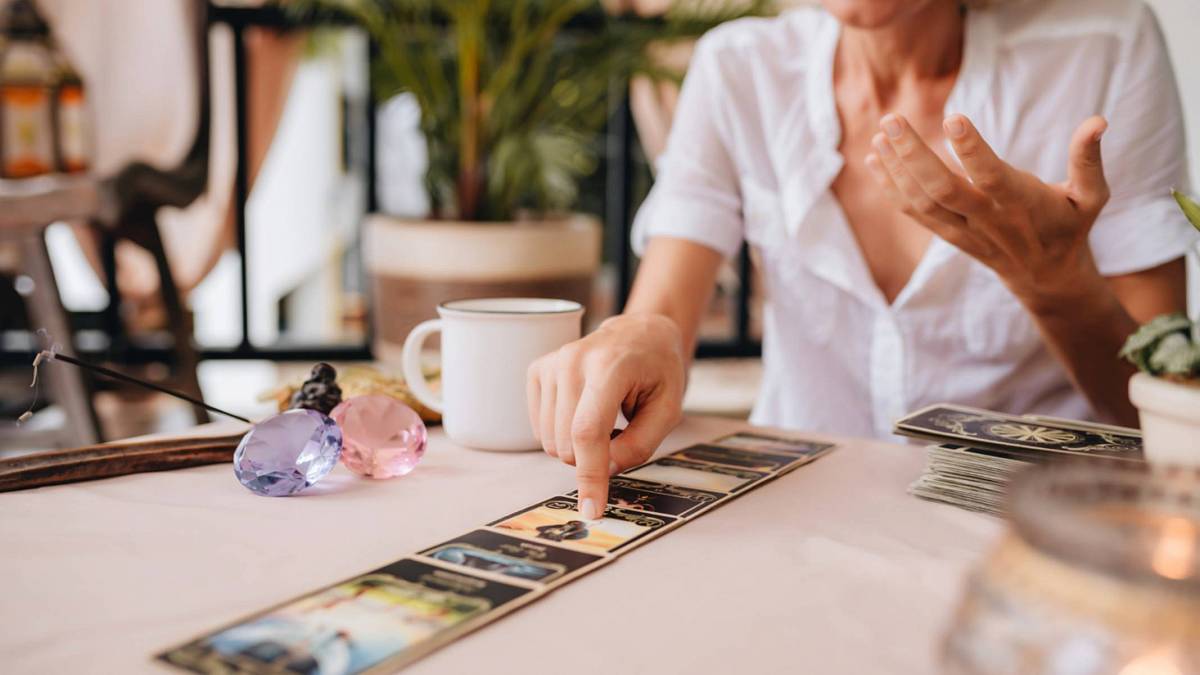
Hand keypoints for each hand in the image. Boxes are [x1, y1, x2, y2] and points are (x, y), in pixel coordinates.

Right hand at [527, 313, 685, 518]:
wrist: (639, 333)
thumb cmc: (658, 372)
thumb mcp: (668, 410)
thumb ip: (639, 444)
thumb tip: (603, 470)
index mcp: (610, 366)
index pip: (588, 432)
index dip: (589, 476)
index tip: (592, 510)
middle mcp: (572, 360)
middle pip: (566, 443)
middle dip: (592, 458)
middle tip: (620, 433)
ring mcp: (551, 363)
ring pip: (549, 441)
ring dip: (578, 445)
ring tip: (604, 418)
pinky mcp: (537, 370)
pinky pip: (539, 428)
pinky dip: (563, 432)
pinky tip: (584, 411)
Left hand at [864, 113, 1110, 304]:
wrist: (1046, 278)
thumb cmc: (1069, 227)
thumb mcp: (1091, 197)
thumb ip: (1089, 161)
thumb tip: (1098, 121)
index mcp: (1021, 204)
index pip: (992, 177)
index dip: (972, 149)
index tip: (952, 117)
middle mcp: (987, 219)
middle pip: (943, 189)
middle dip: (913, 155)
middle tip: (892, 119)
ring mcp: (963, 230)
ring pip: (922, 202)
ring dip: (895, 169)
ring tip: (879, 135)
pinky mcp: (948, 235)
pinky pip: (914, 213)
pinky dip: (892, 188)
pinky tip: (875, 161)